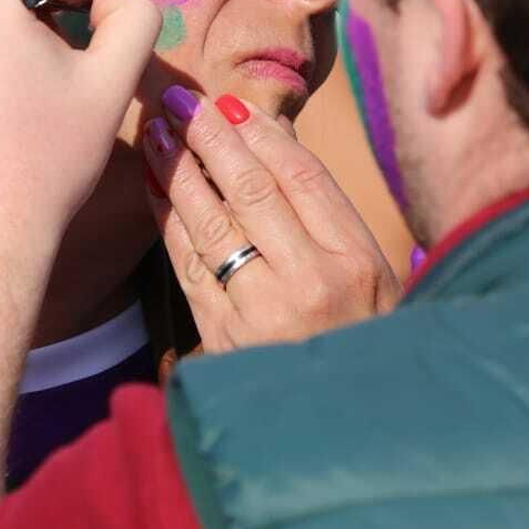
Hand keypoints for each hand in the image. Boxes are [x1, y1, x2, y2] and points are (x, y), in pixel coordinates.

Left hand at [143, 87, 401, 350]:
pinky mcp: (222, 337)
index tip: (231, 104)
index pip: (303, 177)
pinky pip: (187, 263)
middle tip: (179, 98)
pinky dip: (167, 218)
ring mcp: (262, 312)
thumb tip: (274, 143)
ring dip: (178, 168)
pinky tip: (153, 185)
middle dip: (210, 136)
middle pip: (252, 189)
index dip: (263, 134)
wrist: (346, 429)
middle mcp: (312, 282)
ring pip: (211, 221)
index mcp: (359, 262)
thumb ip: (330, 219)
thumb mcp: (376, 279)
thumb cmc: (363, 340)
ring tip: (155, 129)